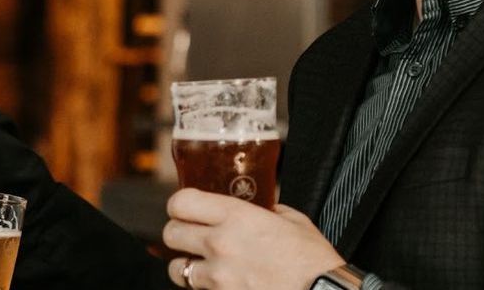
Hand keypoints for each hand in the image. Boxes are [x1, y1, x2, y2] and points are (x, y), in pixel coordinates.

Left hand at [161, 189, 344, 289]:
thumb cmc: (313, 261)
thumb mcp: (293, 221)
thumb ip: (268, 210)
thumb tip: (259, 207)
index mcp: (236, 217)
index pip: (181, 202)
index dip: (180, 205)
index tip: (187, 209)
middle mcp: (220, 244)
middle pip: (170, 234)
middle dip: (179, 234)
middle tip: (192, 236)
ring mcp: (218, 278)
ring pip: (176, 270)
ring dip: (186, 266)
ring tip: (203, 266)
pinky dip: (205, 289)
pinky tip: (223, 284)